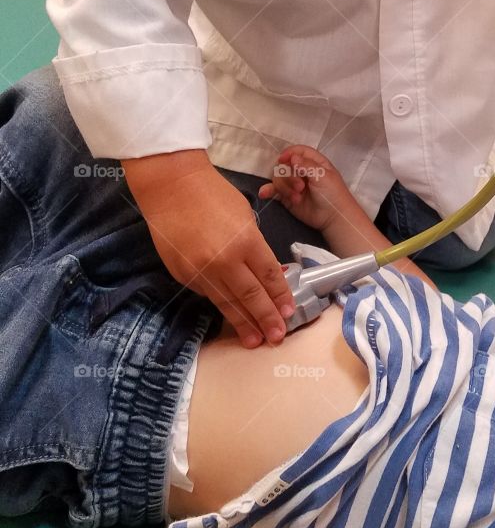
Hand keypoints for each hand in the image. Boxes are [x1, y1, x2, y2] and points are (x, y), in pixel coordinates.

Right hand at [128, 156, 295, 349]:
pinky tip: (230, 315)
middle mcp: (225, 261)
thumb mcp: (245, 217)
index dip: (280, 297)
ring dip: (243, 323)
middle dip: (266, 319)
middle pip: (251, 296)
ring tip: (254, 340)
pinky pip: (207, 293)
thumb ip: (254, 246)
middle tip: (277, 336)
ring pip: (227, 302)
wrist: (171, 187)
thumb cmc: (213, 194)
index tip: (288, 313)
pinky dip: (220, 304)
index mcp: (246, 242)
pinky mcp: (183, 275)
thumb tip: (265, 272)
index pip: (269, 276)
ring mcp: (201, 271)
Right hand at [257, 145, 351, 231]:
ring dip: (284, 188)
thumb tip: (292, 157)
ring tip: (296, 197)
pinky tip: (264, 194)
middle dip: (288, 176)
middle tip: (300, 187)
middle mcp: (301, 171)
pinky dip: (268, 191)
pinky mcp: (287, 197)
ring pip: (278, 178)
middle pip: (285, 165)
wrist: (333, 217)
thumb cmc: (333, 194)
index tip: (283, 160)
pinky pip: (274, 191)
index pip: (297, 152)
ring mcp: (293, 184)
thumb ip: (307, 165)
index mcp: (313, 162)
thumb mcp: (323, 176)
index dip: (289, 153)